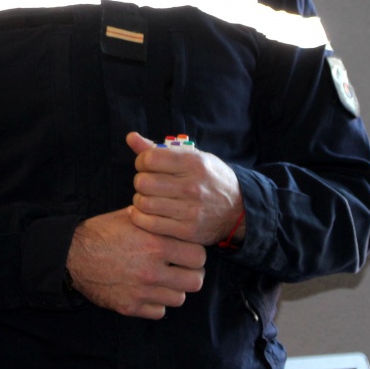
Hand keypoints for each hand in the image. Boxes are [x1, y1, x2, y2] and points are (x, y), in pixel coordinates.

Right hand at [65, 208, 205, 319]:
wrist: (72, 255)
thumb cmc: (100, 232)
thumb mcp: (129, 216)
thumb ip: (155, 219)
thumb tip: (173, 214)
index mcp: (156, 244)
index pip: (198, 255)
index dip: (194, 252)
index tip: (187, 251)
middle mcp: (152, 270)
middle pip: (195, 280)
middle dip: (191, 273)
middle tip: (181, 268)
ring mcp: (142, 291)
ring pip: (179, 298)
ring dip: (175, 289)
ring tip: (165, 280)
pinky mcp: (130, 307)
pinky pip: (159, 312)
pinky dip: (157, 303)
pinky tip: (149, 292)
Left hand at [126, 132, 243, 245]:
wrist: (238, 209)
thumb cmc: (210, 178)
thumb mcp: (192, 157)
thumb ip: (159, 149)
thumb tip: (130, 137)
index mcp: (193, 163)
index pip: (150, 159)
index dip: (141, 161)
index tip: (146, 166)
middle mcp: (192, 186)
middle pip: (143, 182)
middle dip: (140, 181)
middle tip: (147, 183)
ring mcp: (190, 210)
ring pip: (144, 203)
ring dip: (140, 200)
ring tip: (147, 198)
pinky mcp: (187, 230)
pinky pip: (150, 224)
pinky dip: (139, 217)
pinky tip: (143, 212)